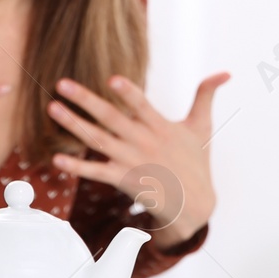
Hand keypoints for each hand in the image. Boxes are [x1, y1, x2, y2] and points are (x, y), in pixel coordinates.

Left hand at [47, 72, 229, 248]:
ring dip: (74, 125)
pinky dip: (77, 166)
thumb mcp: (202, 126)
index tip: (112, 78)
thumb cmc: (195, 161)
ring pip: (98, 140)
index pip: (142, 106)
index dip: (129, 92)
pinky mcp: (125, 180)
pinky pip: (97, 172)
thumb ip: (206, 96)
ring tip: (53, 109)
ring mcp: (132, 161)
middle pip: (111, 118)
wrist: (194, 204)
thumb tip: (225, 73)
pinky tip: (57, 159)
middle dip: (85, 100)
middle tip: (62, 84)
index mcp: (161, 126)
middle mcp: (144, 142)